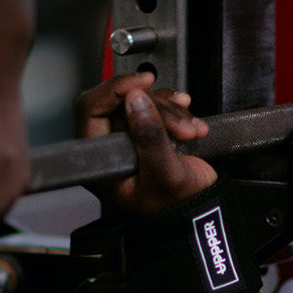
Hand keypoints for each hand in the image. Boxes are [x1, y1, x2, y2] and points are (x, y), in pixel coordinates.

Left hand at [75, 72, 215, 216]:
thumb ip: (150, 137)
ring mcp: (127, 139)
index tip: (141, 84)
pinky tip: (188, 120)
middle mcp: (109, 149)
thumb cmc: (178, 205)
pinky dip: (174, 108)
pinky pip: (153, 104)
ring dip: (170, 111)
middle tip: (181, 128)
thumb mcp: (165, 174)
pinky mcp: (145, 132)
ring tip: (190, 131)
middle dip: (156, 108)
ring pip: (139, 101)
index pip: (91, 111)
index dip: (115, 91)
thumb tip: (136, 99)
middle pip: (120, 103)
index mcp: (101, 165)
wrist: (201, 209)